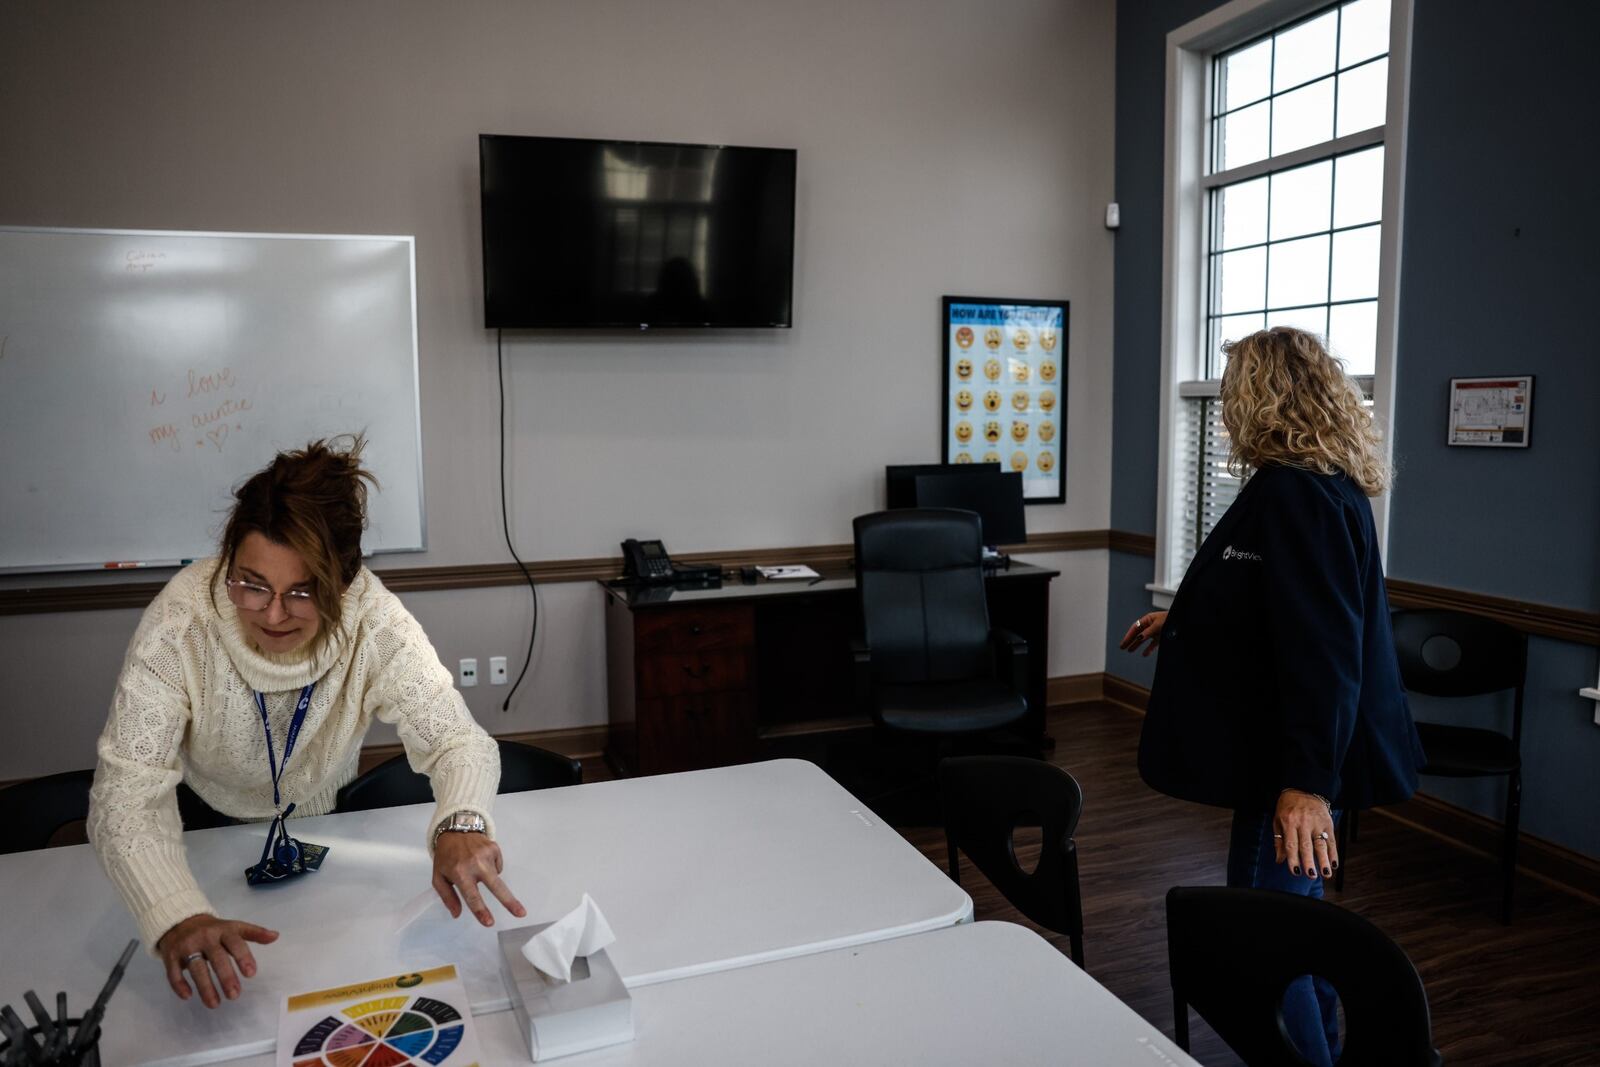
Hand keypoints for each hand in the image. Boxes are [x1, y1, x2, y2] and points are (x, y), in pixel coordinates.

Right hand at [157, 914, 277, 1007]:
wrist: (180, 920)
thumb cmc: (213, 929)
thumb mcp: (234, 927)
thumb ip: (254, 933)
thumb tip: (276, 936)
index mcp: (223, 930)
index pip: (235, 943)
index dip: (243, 957)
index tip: (251, 974)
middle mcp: (205, 937)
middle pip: (217, 958)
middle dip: (226, 976)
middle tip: (235, 995)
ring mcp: (186, 946)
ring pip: (196, 968)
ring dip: (205, 987)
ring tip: (215, 1004)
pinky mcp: (170, 956)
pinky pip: (173, 973)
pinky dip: (179, 985)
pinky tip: (188, 997)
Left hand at [432, 832, 525, 926]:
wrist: (455, 830)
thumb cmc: (446, 856)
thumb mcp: (439, 877)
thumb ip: (447, 897)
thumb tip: (457, 914)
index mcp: (459, 873)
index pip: (472, 896)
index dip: (481, 911)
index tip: (489, 922)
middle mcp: (475, 863)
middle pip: (496, 886)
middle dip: (509, 901)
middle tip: (521, 913)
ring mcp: (487, 854)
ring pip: (497, 878)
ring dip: (491, 881)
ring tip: (477, 869)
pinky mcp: (494, 848)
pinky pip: (497, 867)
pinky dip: (490, 867)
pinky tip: (480, 860)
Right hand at [1119, 611, 1167, 656]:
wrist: (1183, 621)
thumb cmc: (1171, 619)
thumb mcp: (1158, 625)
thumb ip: (1148, 632)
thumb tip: (1138, 638)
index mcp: (1148, 619)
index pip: (1135, 628)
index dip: (1129, 635)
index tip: (1124, 643)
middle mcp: (1150, 625)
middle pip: (1137, 633)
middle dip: (1130, 640)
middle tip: (1122, 647)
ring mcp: (1156, 631)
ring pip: (1143, 639)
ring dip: (1137, 645)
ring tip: (1130, 651)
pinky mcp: (1161, 637)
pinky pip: (1153, 644)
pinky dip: (1149, 649)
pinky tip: (1145, 654)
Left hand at [1274, 789, 1337, 879]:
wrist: (1304, 788)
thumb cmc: (1287, 807)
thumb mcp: (1278, 820)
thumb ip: (1279, 840)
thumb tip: (1280, 860)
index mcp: (1289, 822)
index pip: (1291, 844)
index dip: (1293, 859)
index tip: (1295, 872)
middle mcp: (1303, 823)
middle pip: (1306, 846)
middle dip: (1309, 862)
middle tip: (1311, 876)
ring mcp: (1317, 823)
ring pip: (1321, 844)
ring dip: (1324, 860)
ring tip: (1326, 874)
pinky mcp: (1328, 823)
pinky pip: (1332, 840)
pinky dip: (1334, 853)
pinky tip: (1334, 864)